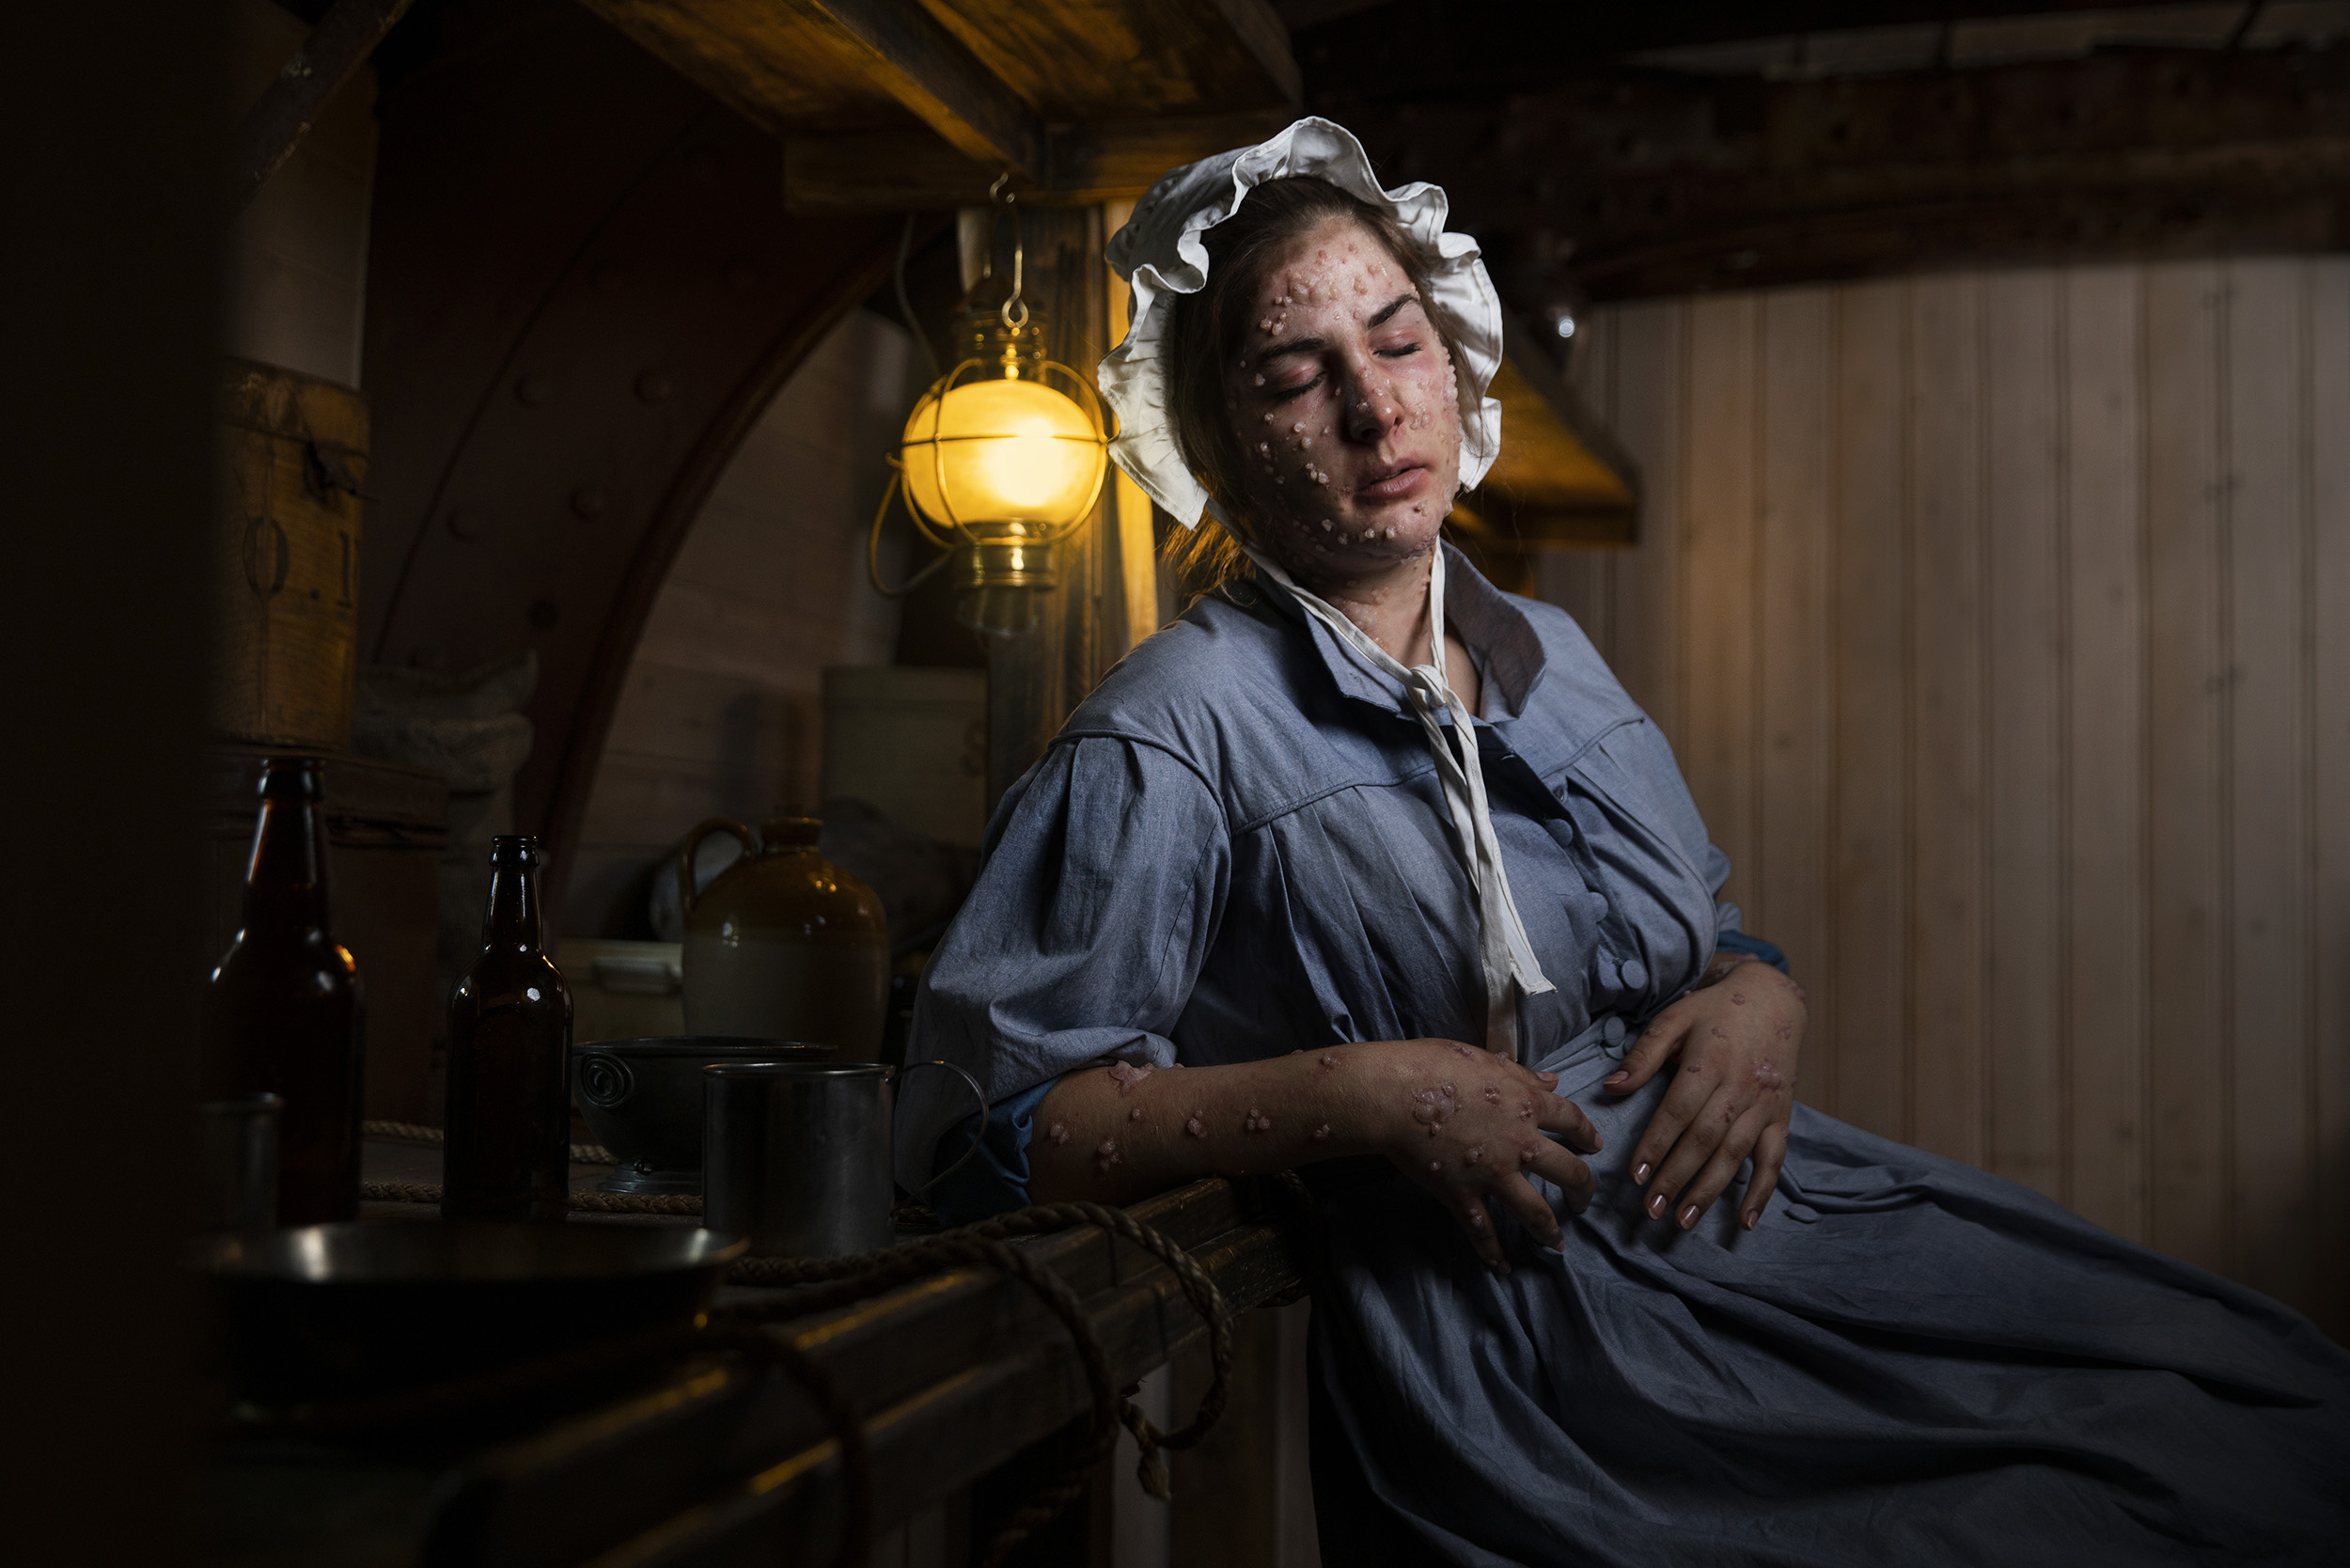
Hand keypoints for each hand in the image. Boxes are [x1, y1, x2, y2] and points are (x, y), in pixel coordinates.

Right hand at [1371, 1038, 1602, 1275]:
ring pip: (1536, 1211)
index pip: (1572, 1120)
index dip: (1587, 1134)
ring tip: (1557, 1244)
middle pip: (1569, 1172)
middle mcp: (1520, 1144)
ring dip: (1550, 1230)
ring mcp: (1493, 1174)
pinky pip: (1483, 1231)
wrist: (1392, 1097)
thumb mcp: (1483, 1059)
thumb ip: (1521, 1075)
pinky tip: (1503, 1267)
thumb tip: (1551, 1081)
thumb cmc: (1432, 1065)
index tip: (1594, 1146)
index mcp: (1526, 1104)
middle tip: (1583, 1201)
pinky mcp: (1463, 1196)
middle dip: (1583, 1190)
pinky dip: (1493, 1252)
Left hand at [1603, 959, 1803, 1231]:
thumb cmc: (1715, 1010)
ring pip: (1735, 1154)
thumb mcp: (1675, 1019)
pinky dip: (1762, 1191)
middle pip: (1704, 1140)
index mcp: (1710, 1062)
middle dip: (1676, 1177)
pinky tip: (1745, 1221)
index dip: (1656, 1144)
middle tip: (1651, 1210)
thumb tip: (1611, 1087)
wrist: (1774, 999)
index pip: (1678, 1111)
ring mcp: (1763, 1104)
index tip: (1634, 1175)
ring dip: (1710, 1190)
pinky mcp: (1781, 1116)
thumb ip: (1644, 1054)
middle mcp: (1739, 1087)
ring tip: (1684, 1220)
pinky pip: (1774, 1159)